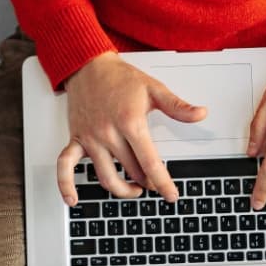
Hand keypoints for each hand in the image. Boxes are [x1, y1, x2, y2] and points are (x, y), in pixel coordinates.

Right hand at [56, 52, 207, 204]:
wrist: (89, 66)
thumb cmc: (120, 78)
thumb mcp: (154, 89)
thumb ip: (177, 106)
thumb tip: (200, 113)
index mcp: (130, 122)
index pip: (150, 162)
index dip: (163, 182)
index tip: (171, 195)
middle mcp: (109, 133)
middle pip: (131, 171)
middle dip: (147, 183)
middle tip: (156, 184)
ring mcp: (90, 138)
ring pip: (105, 177)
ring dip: (121, 190)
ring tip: (134, 190)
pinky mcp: (75, 139)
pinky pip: (65, 166)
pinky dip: (66, 185)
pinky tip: (73, 200)